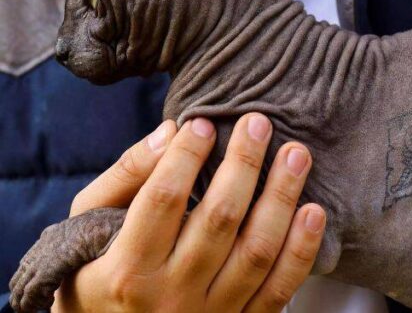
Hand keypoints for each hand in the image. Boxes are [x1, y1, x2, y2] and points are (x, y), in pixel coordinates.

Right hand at [53, 113, 325, 311]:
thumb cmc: (100, 268)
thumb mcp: (91, 223)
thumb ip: (126, 176)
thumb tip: (171, 132)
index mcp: (127, 270)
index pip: (163, 201)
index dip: (186, 156)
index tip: (204, 123)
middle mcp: (170, 297)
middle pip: (218, 220)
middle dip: (244, 165)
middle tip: (259, 123)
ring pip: (256, 252)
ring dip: (281, 197)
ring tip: (296, 154)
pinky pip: (280, 288)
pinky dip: (302, 249)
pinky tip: (314, 210)